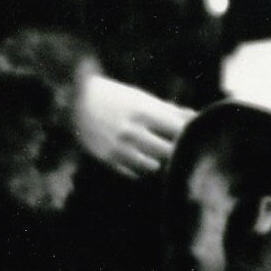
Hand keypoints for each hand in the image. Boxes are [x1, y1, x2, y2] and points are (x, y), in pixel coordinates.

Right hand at [65, 75, 190, 176]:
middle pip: (169, 152)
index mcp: (144, 112)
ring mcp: (118, 147)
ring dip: (159, 162)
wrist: (75, 100)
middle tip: (176, 148)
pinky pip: (134, 174)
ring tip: (158, 154)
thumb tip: (196, 117)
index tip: (191, 135)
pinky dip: (141, 169)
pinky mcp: (107, 159)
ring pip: (153, 167)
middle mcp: (132, 132)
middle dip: (176, 151)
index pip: (180, 132)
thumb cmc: (116, 97)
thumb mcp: (142, 99)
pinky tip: (140, 158)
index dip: (189, 135)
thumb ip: (170, 110)